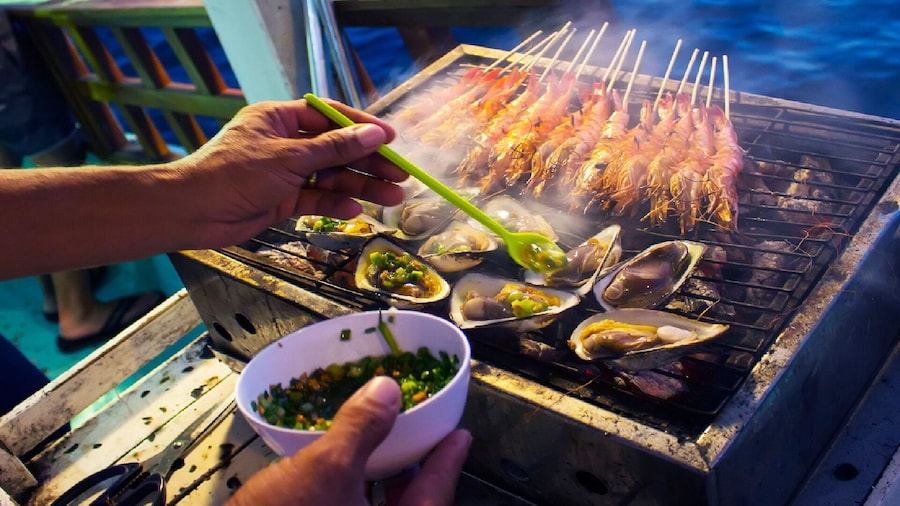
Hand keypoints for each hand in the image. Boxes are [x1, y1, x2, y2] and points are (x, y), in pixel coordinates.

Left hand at [175, 98, 409, 247]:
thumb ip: (334, 148)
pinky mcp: (282, 200)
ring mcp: (284, 173)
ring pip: (331, 177)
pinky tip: (357, 209)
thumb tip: (374, 134)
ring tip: (393, 196)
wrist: (192, 212)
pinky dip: (335, 203)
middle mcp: (285, 143)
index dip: (362, 127)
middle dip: (368, 162)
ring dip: (360, 186)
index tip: (391, 139)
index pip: (330, 117)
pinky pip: (316, 198)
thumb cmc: (233, 174)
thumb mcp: (289, 158)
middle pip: (336, 149)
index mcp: (280, 119)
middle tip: (401, 174)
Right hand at [228, 377, 471, 505]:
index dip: (449, 462)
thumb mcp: (325, 469)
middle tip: (424, 437)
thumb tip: (388, 391)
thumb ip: (361, 429)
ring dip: (384, 481)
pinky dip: (355, 492)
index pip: (435, 497)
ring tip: (386, 449)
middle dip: (417, 471)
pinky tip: (343, 473)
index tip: (461, 436)